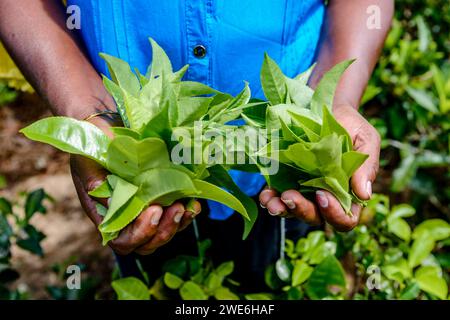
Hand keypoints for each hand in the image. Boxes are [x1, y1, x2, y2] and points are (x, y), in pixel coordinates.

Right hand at [70, 117, 200, 254]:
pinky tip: (194, 203)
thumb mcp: (90, 160)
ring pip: (163, 233)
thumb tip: (113, 208)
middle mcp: (126, 218)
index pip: (123, 240)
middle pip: (147, 243)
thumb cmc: (95, 143)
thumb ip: (97, 183)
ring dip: (178, 224)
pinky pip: (176, 217)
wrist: (108, 127)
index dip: (140, 233)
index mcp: (105, 214)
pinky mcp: (161, 199)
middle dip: (163, 231)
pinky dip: (187, 213)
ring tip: (186, 206)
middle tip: (175, 209)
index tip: (153, 210)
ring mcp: (145, 210)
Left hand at [259, 104, 379, 230]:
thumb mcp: (366, 141)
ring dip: (281, 210)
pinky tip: (265, 195)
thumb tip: (364, 194)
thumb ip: (366, 166)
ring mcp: (303, 191)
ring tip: (272, 202)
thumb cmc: (352, 127)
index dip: (334, 214)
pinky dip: (269, 198)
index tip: (323, 194)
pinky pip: (276, 197)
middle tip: (290, 196)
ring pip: (292, 211)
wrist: (328, 109)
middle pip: (315, 217)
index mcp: (348, 194)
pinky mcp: (285, 181)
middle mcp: (325, 198)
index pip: (344, 219)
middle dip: (302, 210)